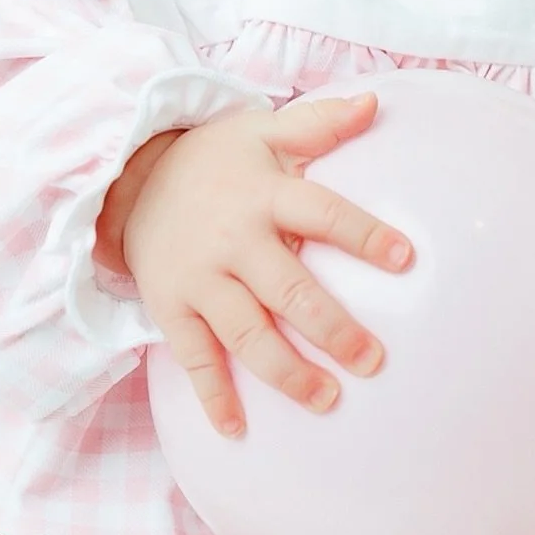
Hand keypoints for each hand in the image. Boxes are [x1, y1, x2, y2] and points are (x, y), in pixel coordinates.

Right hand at [119, 92, 414, 438]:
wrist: (129, 177)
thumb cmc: (215, 158)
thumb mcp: (262, 129)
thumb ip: (320, 123)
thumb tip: (375, 104)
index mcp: (263, 195)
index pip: (321, 213)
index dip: (362, 234)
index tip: (405, 258)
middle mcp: (232, 240)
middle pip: (288, 291)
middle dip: (331, 329)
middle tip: (373, 360)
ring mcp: (199, 279)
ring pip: (246, 334)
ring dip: (286, 372)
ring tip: (329, 400)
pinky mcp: (171, 307)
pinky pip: (192, 358)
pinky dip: (212, 396)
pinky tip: (238, 431)